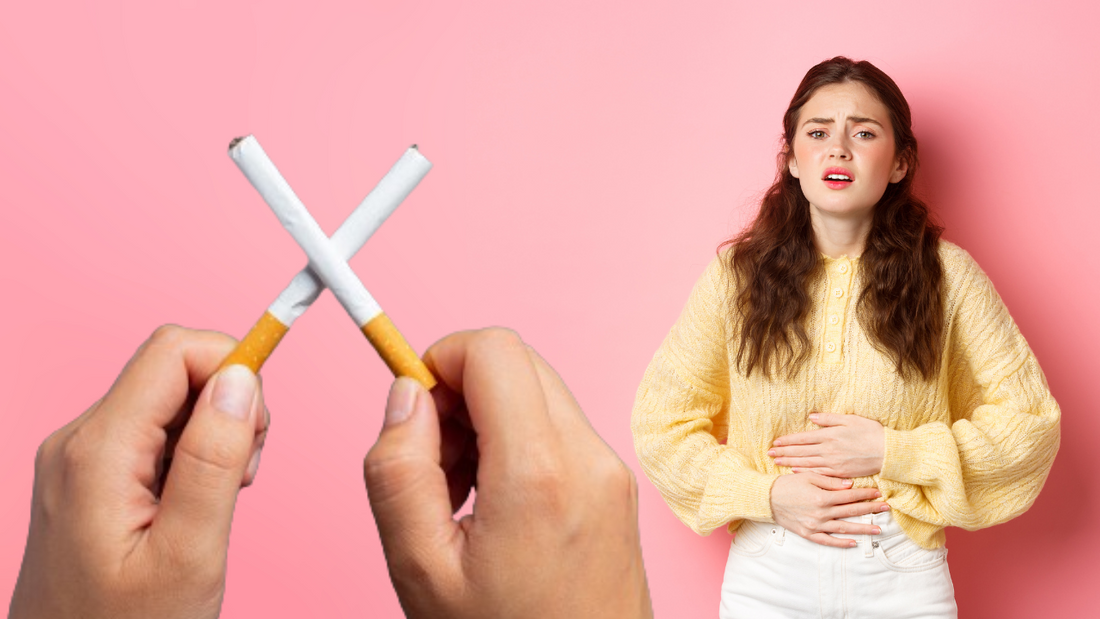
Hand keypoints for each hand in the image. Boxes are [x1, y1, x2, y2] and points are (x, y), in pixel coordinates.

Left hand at [9, 326, 268, 618]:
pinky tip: (193, 507)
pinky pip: (154, 433)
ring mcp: (80, 459)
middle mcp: (79, 441)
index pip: (176, 349)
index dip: (233, 369)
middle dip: (228, 407)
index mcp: (99, 451)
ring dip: (214, 434)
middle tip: (241, 478)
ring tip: (217, 502)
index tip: (260, 429)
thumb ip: (214, 459)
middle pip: (175, 369)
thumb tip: (240, 377)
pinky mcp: (89, 477)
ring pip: (170, 400)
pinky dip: (192, 456)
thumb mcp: (188, 554)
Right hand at [364, 328, 652, 618]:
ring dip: (485, 420)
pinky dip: (516, 443)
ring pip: (537, 393)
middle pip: (516, 363)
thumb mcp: (421, 568)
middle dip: (459, 392)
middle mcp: (588, 458)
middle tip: (431, 461)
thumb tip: (405, 393)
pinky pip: (558, 429)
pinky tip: (494, 504)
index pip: (493, 349)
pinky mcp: (616, 486)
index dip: (439, 360)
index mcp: (539, 472)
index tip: (412, 410)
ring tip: (459, 492)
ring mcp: (610, 471)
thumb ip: (398, 468)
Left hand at [768, 412, 884, 477]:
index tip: (775, 443)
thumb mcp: (849, 419)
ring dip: (790, 462)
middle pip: (801, 452)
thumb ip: (829, 419)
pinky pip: (818, 473)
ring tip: (777, 462)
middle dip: (784, 452)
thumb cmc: (871, 432)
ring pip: (806, 463)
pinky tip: (796, 472)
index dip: (787, 441)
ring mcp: (834, 463)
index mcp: (829, 435)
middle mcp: (828, 450)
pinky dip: (805, 472)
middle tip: (770, 454)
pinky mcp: (840, 473)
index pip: (802, 438)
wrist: (888, 452)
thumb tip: (811, 418)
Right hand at [769, 473, 890, 546]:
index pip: (849, 495)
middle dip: (870, 509)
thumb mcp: (808, 477)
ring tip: (878, 529)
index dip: (865, 494)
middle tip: (886, 508)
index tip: (878, 493)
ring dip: (862, 529)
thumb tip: (849, 485)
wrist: (767, 499)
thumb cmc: (787, 484)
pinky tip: (853, 543)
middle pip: (851, 511)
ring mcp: (815, 525)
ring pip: (844, 528)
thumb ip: (829, 481)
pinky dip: (841, 543)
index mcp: (822, 497)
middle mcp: (821, 513)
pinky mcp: (808, 533)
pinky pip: (827, 541)